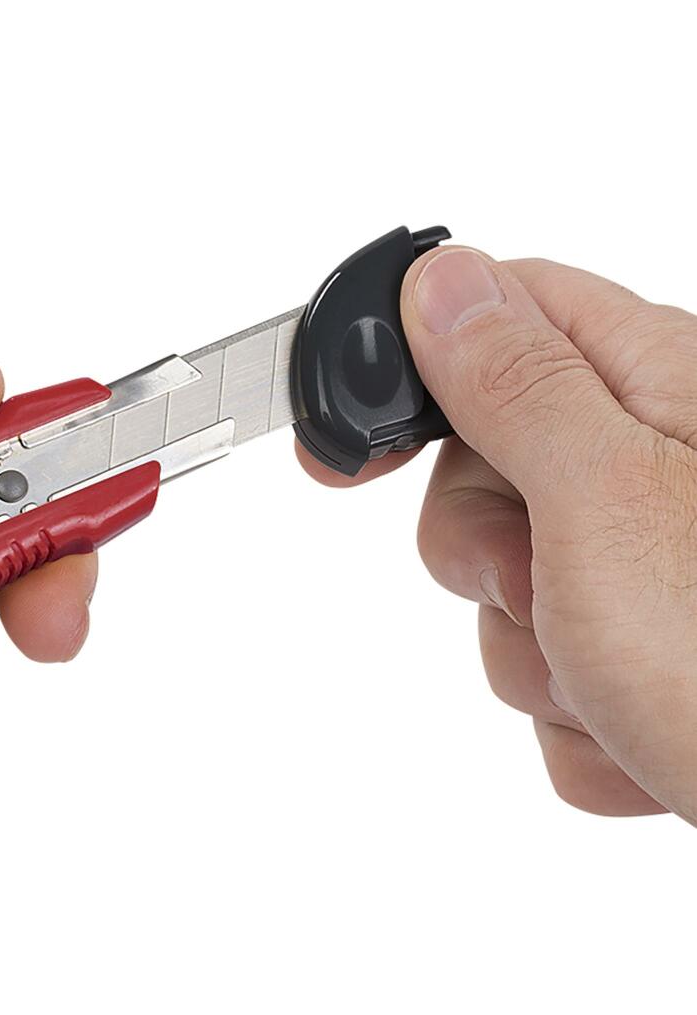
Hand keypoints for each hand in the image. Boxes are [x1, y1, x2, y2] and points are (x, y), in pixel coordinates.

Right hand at [297, 249, 696, 822]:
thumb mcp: (607, 500)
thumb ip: (515, 384)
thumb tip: (445, 282)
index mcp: (666, 387)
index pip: (502, 316)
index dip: (409, 369)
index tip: (350, 449)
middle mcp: (664, 467)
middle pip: (485, 471)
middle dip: (488, 557)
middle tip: (549, 586)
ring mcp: (658, 568)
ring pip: (510, 590)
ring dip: (539, 661)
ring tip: (625, 682)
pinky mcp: (655, 656)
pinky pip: (551, 675)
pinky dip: (581, 722)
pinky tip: (649, 732)